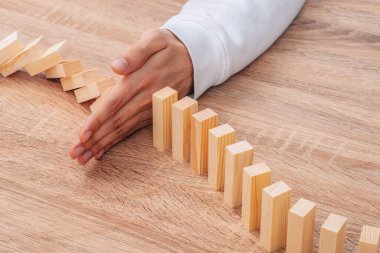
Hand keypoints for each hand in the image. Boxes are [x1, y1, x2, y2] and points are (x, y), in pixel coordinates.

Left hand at [69, 29, 192, 164]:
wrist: (193, 59)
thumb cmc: (168, 47)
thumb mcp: (154, 40)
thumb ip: (135, 53)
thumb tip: (116, 67)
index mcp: (141, 80)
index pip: (115, 103)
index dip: (98, 120)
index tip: (82, 134)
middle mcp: (144, 98)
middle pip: (116, 122)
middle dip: (94, 139)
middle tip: (76, 154)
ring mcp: (149, 109)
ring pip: (122, 130)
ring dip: (102, 144)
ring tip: (83, 158)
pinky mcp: (151, 114)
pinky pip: (131, 130)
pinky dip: (115, 141)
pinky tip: (102, 150)